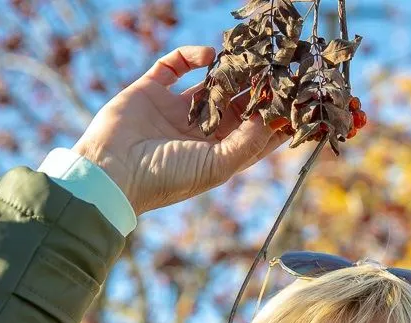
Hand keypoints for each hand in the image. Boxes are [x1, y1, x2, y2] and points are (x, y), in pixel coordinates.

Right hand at [71, 45, 287, 215]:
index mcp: (218, 153)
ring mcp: (175, 109)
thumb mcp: (216, 166)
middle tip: (280, 66)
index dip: (277, 118)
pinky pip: (174, 65)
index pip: (255, 133)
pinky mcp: (152, 90)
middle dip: (258, 87)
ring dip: (230, 69)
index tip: (299, 101)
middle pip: (238, 103)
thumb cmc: (165, 179)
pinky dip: (191, 56)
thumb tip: (272, 119)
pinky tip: (209, 56)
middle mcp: (199, 131)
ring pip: (210, 82)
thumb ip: (246, 142)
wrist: (111, 172)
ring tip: (250, 55)